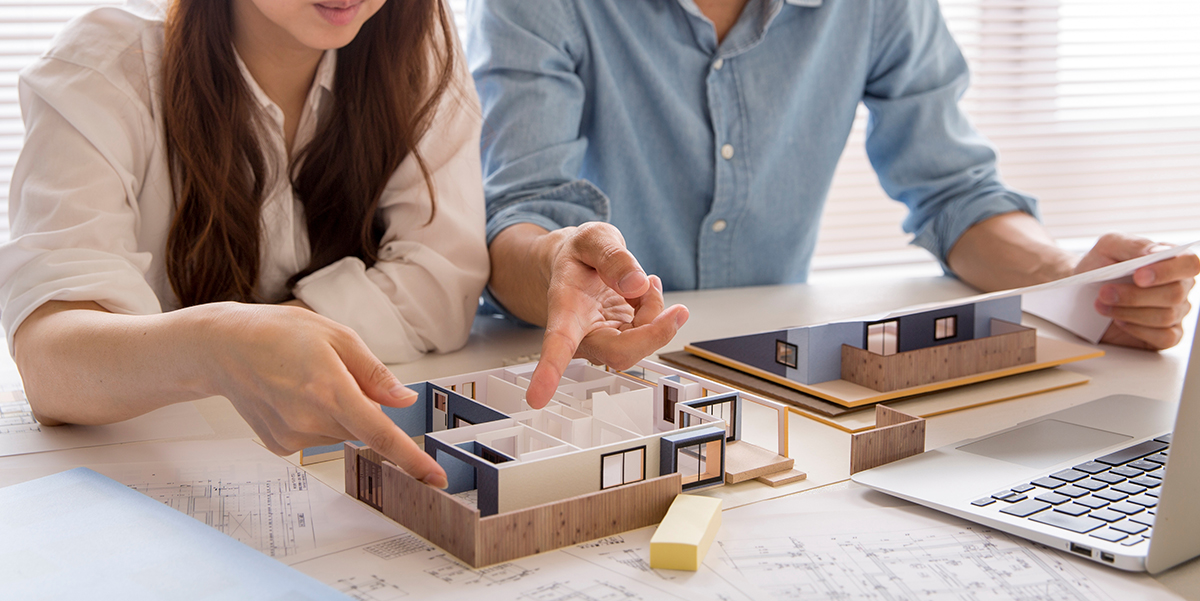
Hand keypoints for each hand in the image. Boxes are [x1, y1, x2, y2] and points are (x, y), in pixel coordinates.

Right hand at [201, 303, 447, 486]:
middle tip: (333, 374)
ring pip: (340, 433)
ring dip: (336, 412)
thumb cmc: (280, 333)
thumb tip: (405, 401)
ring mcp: (292, 436)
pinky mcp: (280, 445)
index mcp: (330, 389)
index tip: (434, 478)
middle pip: (362, 427)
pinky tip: (292, 397)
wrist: (224, 347)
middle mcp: (310, 419)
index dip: (411, 458)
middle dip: (361, 406)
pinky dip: (315, 420)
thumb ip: (375, 374)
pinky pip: (317, 438)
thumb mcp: (338, 336)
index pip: (380, 433)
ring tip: (306, 382)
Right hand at [526, 223, 688, 407]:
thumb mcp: (593, 238)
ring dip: (655, 310)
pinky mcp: (622, 342)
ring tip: (643, 281)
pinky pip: (651, 333)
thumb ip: (613, 256)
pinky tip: (642, 294)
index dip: (549, 372)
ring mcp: (603, 342)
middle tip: (677, 309)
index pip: (558, 344)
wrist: (579, 263)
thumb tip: (636, 284)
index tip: (537, 397)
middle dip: (654, 331)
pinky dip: (657, 310)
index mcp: (564, 310)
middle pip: (621, 352)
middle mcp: (581, 335)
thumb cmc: (578, 256)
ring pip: (642, 341)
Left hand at [1075, 234, 1198, 349]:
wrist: (1082, 291)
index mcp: (1173, 260)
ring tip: (1102, 304)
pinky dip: (1138, 329)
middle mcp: (1181, 286)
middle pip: (1174, 294)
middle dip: (1135, 295)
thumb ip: (1134, 245)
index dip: (1167, 271)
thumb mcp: (1110, 246)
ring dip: (1128, 311)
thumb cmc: (1100, 265)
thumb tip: (1155, 253)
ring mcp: (1177, 312)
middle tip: (1104, 293)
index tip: (1138, 276)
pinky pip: (1164, 338)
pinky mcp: (1167, 335)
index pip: (1189, 264)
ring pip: (1165, 316)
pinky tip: (1119, 321)